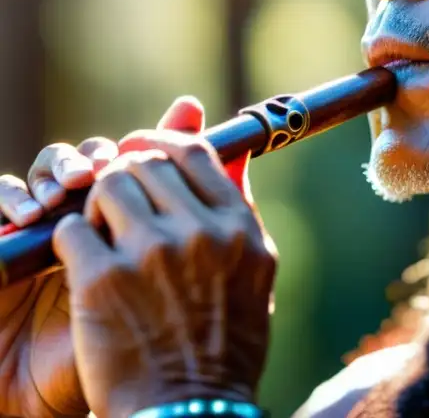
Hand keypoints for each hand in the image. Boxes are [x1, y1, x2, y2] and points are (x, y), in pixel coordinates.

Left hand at [52, 114, 276, 417]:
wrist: (191, 409)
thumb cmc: (226, 344)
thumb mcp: (254, 271)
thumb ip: (241, 212)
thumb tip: (231, 160)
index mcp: (238, 227)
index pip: (194, 153)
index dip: (160, 142)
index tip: (142, 150)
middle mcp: (199, 232)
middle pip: (145, 163)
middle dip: (124, 174)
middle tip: (113, 199)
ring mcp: (151, 253)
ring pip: (106, 186)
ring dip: (95, 204)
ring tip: (99, 232)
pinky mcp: (103, 280)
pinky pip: (70, 229)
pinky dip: (68, 239)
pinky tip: (80, 262)